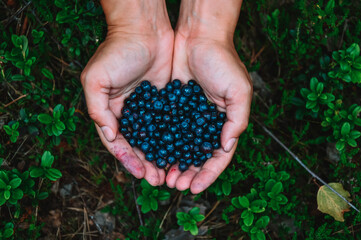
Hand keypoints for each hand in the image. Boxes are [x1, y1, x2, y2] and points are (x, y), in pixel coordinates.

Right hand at [81, 0, 172, 185]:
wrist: (144, 29)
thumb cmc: (116, 51)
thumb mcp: (96, 79)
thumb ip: (97, 108)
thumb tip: (108, 135)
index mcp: (110, 111)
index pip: (117, 142)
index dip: (127, 159)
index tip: (140, 173)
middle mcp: (129, 114)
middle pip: (137, 146)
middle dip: (146, 164)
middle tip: (159, 180)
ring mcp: (149, 109)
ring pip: (155, 139)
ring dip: (161, 157)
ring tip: (171, 173)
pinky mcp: (166, 102)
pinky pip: (170, 125)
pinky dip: (174, 140)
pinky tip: (182, 152)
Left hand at [166, 0, 251, 192]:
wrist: (198, 37)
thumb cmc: (223, 61)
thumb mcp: (239, 90)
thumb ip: (237, 119)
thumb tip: (226, 146)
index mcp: (225, 123)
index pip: (219, 156)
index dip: (208, 174)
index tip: (195, 188)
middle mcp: (207, 124)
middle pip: (197, 156)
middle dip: (188, 173)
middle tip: (175, 185)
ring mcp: (189, 117)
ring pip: (180, 147)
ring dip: (172, 164)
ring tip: (162, 176)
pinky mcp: (172, 108)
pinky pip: (166, 130)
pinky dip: (161, 145)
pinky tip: (152, 155)